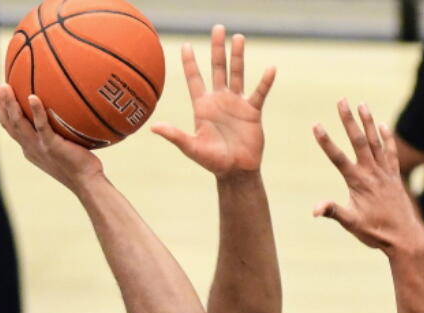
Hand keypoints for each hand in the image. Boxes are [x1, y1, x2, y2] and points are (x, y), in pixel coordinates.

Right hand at [0, 84, 102, 190]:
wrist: (88, 183)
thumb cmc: (82, 166)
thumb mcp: (64, 149)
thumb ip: (58, 134)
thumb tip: (65, 115)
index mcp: (30, 148)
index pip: (10, 128)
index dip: (1, 111)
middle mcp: (30, 148)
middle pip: (9, 123)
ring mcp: (40, 148)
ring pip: (18, 123)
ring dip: (9, 104)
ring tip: (4, 87)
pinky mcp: (52, 147)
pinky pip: (42, 126)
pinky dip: (36, 111)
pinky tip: (33, 96)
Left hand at [151, 25, 275, 176]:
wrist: (236, 172)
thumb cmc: (212, 162)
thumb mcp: (191, 148)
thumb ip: (175, 136)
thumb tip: (153, 128)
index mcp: (203, 106)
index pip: (195, 79)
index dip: (190, 62)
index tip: (186, 45)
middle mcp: (219, 100)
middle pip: (217, 68)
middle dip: (217, 49)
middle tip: (217, 29)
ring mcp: (236, 104)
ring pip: (237, 74)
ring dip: (238, 57)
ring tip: (239, 38)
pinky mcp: (252, 112)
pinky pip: (259, 93)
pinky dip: (265, 81)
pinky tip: (271, 68)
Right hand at [312, 100, 423, 255]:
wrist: (405, 238)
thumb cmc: (376, 233)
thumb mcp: (351, 224)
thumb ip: (333, 212)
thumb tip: (314, 209)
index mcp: (358, 183)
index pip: (338, 158)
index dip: (326, 141)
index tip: (316, 124)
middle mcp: (372, 173)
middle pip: (358, 141)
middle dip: (348, 120)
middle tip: (342, 100)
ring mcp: (385, 173)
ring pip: (376, 142)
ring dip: (368, 122)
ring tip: (362, 104)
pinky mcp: (395, 177)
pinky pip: (391, 153)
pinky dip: (387, 139)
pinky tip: (383, 126)